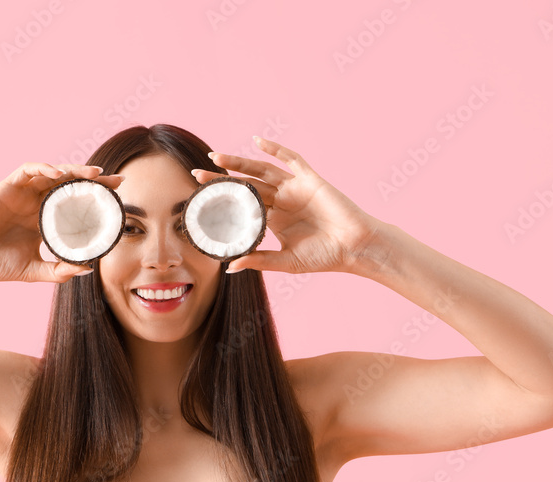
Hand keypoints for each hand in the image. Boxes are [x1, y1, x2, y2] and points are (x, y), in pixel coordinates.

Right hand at [0, 163, 124, 282]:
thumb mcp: (35, 271)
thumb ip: (60, 271)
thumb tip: (89, 269)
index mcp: (45, 219)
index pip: (76, 203)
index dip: (96, 199)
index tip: (119, 199)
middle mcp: (36, 202)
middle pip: (70, 184)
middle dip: (93, 180)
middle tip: (116, 182)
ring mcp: (23, 193)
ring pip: (53, 173)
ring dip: (74, 170)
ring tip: (94, 174)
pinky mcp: (7, 186)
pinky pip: (28, 170)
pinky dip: (44, 168)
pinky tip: (58, 174)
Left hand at [192, 136, 380, 273]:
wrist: (355, 248)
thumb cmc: (324, 257)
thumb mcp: (286, 262)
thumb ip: (258, 261)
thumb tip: (229, 267)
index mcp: (274, 220)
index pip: (243, 206)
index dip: (224, 202)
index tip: (200, 200)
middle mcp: (282, 201)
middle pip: (246, 186)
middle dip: (223, 180)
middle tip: (198, 175)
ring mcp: (295, 189)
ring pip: (262, 171)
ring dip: (240, 163)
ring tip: (216, 157)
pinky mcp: (310, 180)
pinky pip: (292, 160)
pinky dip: (275, 149)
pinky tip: (257, 142)